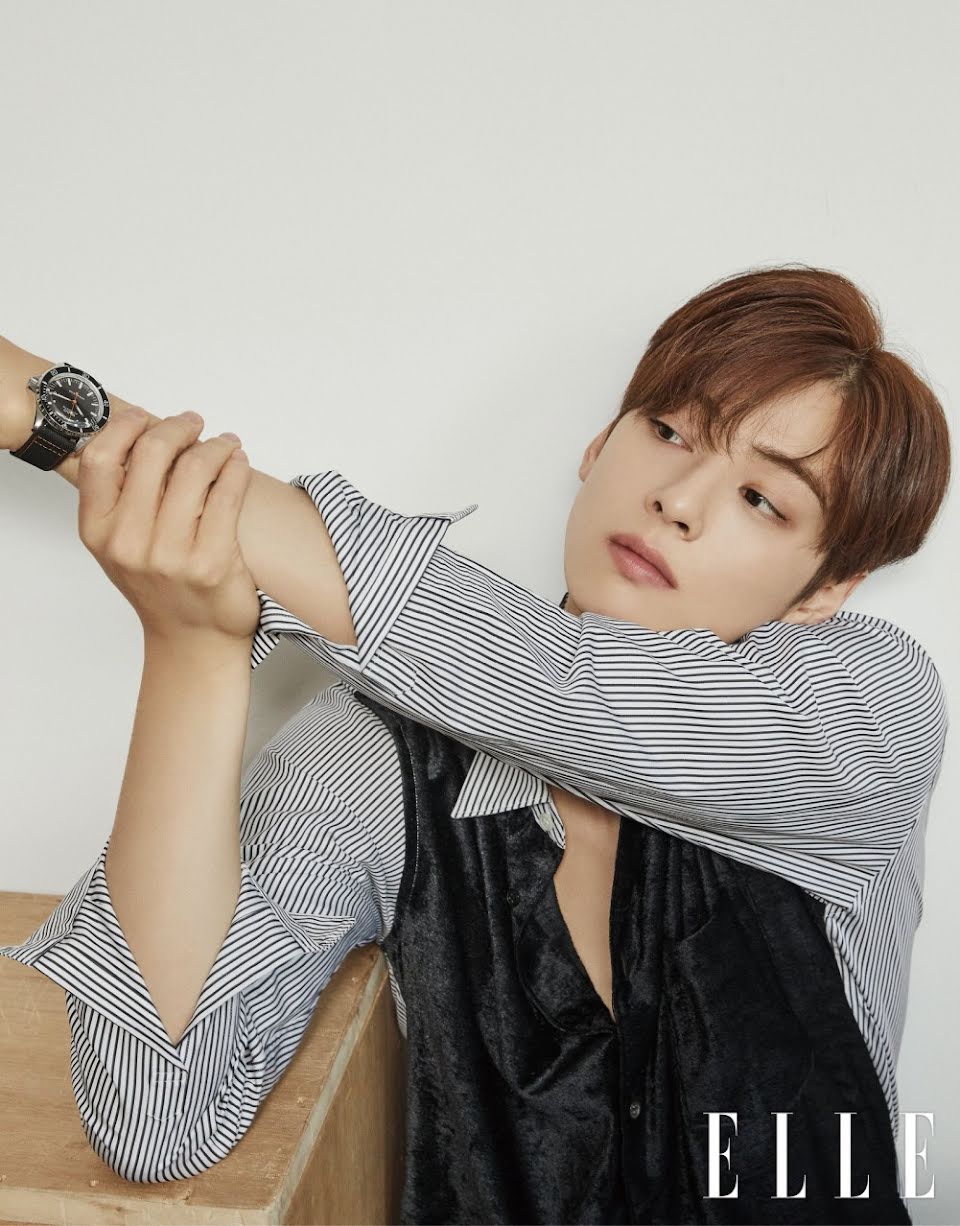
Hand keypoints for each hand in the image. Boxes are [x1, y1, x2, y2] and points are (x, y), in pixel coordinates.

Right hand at [77, 409, 258, 644]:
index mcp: (97, 531)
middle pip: (152, 452)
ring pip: (194, 467)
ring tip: (224, 444)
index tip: (148, 418)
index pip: (101, 457)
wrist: (192, 638)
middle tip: (194, 424)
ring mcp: (171, 554)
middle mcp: (129, 542)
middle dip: (179, 427)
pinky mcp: (213, 561)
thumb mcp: (118, 544)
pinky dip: (236, 467)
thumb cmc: (159, 585)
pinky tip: (238, 463)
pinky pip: (228, 493)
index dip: (126, 427)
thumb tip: (142, 433)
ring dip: (215, 444)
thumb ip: (119, 496)